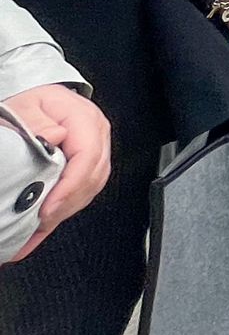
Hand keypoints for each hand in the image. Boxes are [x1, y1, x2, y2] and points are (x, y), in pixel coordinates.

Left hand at [3, 84, 110, 261]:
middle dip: (67, 204)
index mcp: (83, 116)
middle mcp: (97, 133)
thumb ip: (36, 122)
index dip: (70, 186)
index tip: (48, 209)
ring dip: (67, 211)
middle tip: (40, 224)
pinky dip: (64, 211)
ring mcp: (97, 149)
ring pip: (92, 187)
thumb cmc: (29, 106)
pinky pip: (85, 191)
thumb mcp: (24, 109)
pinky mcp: (90, 164)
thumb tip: (56, 137)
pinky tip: (44, 227)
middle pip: (94, 175)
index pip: (89, 154)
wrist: (34, 105)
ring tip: (38, 229)